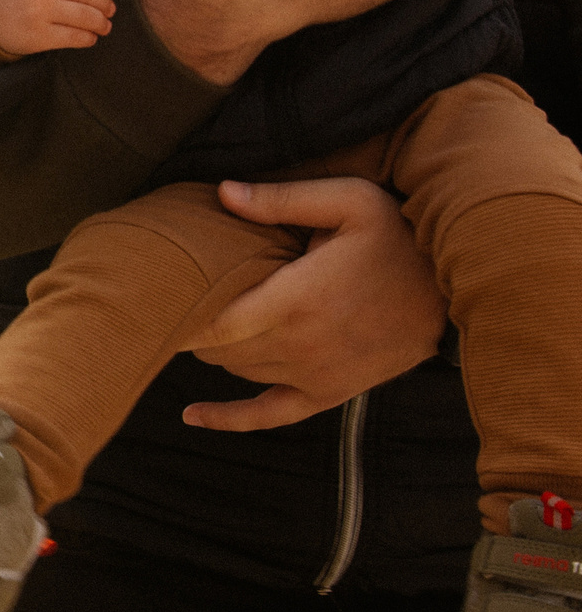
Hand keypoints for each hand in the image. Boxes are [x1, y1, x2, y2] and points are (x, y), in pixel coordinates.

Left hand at [181, 178, 445, 431]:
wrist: (456, 287)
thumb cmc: (399, 236)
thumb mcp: (349, 201)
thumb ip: (282, 200)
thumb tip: (222, 192)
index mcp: (298, 298)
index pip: (218, 321)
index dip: (183, 315)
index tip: (155, 299)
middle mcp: (302, 345)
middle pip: (220, 349)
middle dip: (193, 329)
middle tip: (170, 306)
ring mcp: (316, 375)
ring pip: (239, 372)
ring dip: (215, 353)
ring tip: (196, 327)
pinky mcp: (330, 392)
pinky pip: (270, 416)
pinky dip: (228, 419)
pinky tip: (192, 416)